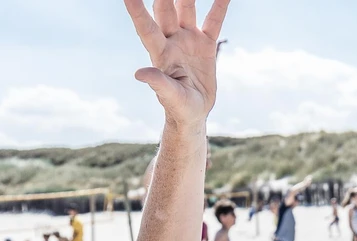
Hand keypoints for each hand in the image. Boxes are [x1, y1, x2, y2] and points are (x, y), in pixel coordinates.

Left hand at [125, 0, 230, 125]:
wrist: (193, 113)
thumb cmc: (178, 108)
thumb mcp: (171, 98)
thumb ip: (158, 83)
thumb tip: (139, 73)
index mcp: (161, 54)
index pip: (146, 28)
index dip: (137, 11)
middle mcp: (172, 41)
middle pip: (165, 10)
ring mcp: (188, 40)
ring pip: (186, 8)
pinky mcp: (205, 44)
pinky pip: (213, 21)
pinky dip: (219, 6)